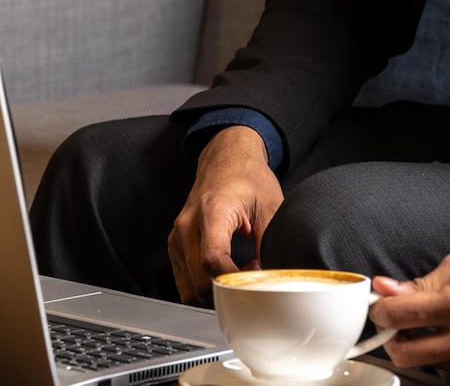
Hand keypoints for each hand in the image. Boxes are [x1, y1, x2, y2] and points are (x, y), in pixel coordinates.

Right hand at [167, 125, 282, 304]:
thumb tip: (274, 278)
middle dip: (225, 292)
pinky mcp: (175, 244)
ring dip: (214, 290)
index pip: (212, 262)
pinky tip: (225, 269)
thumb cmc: (248, 179)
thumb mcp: (270, 207)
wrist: (226, 158)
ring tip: (239, 272)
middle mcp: (187, 226)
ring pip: (188, 287)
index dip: (232, 283)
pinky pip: (184, 280)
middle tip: (250, 281)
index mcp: (212, 213)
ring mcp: (177, 237)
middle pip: (198, 282)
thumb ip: (269, 244)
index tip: (252, 286)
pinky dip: (204, 284)